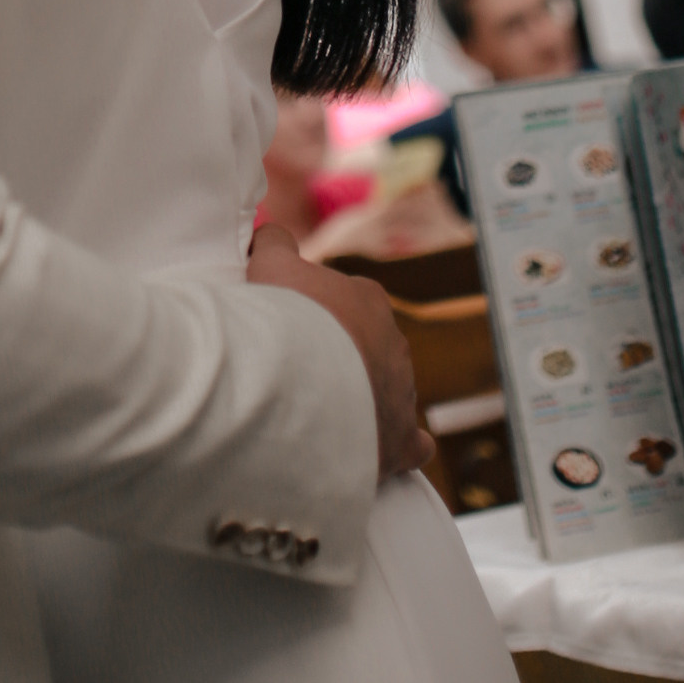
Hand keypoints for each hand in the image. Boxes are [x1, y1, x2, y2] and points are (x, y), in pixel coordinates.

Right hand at [247, 223, 432, 480]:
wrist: (300, 384)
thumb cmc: (286, 318)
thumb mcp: (272, 263)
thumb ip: (275, 242)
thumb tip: (271, 232)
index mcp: (367, 299)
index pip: (346, 303)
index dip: (316, 318)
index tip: (291, 332)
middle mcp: (393, 342)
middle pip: (367, 349)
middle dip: (341, 361)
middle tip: (300, 376)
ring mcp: (401, 391)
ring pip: (385, 393)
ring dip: (361, 403)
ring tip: (319, 417)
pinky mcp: (401, 439)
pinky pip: (412, 443)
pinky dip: (399, 445)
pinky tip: (377, 450)